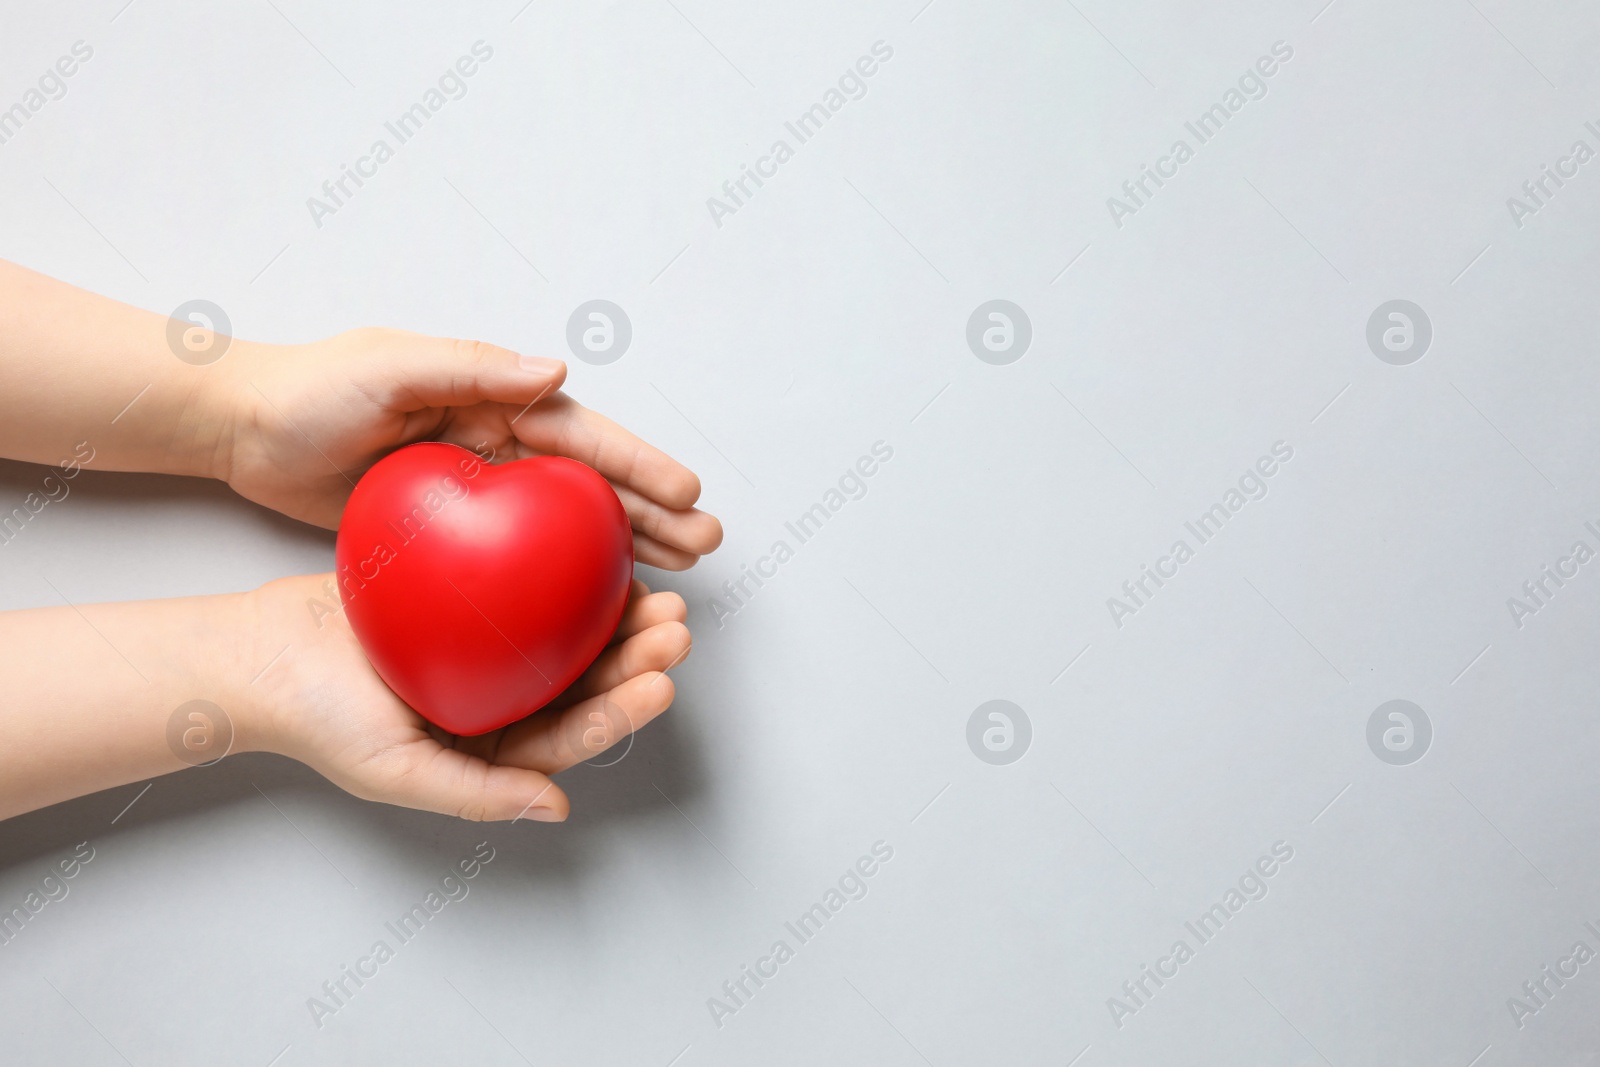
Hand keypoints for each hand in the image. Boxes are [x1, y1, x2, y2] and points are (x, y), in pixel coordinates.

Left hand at [212, 328, 721, 568]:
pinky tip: (590, 605)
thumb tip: (555, 369)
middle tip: (705, 546)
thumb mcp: (388, 365)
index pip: (581, 434)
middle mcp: (498, 441)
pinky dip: (564, 575)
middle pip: (592, 482)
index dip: (638, 463)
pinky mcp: (452, 530)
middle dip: (655, 510)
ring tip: (676, 576)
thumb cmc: (310, 390)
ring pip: (568, 523)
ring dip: (625, 546)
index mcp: (494, 397)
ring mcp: (481, 490)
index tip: (687, 493)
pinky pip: (523, 556)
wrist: (244, 428)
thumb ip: (471, 365)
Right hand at [240, 573, 690, 820]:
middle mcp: (499, 699)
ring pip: (568, 634)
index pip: (572, 733)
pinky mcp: (471, 603)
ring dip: (616, 617)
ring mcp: (487, 650)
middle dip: (638, 658)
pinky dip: (565, 573)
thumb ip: (477, 794)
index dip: (622, 712)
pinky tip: (596, 554)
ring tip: (657, 593)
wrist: (260, 653)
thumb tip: (558, 807)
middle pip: (584, 682)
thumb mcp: (394, 771)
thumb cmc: (318, 720)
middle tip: (677, 628)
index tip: (662, 683)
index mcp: (492, 746)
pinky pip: (529, 587)